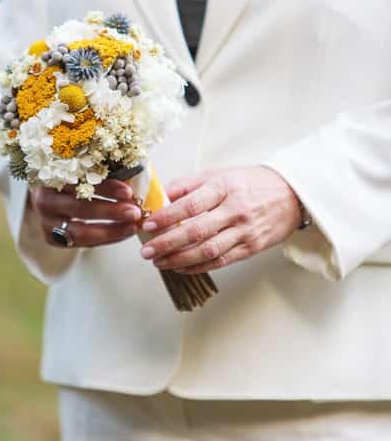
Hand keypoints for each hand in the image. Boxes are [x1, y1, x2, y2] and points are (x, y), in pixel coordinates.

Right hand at [30, 179, 142, 247]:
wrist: (48, 193)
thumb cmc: (71, 176)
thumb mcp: (82, 168)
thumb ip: (102, 171)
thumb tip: (136, 176)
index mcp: (50, 177)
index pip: (80, 183)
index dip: (105, 188)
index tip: (127, 191)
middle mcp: (44, 200)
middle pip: (79, 209)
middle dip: (110, 211)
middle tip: (134, 212)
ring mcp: (46, 222)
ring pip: (80, 232)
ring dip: (110, 230)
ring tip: (133, 226)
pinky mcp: (51, 238)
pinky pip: (82, 243)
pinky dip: (105, 239)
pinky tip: (123, 233)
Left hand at [139, 166, 301, 273]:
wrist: (293, 195)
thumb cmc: (250, 183)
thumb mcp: (219, 173)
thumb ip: (188, 184)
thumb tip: (160, 195)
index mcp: (224, 187)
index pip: (191, 205)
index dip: (167, 217)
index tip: (148, 225)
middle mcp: (235, 210)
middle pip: (196, 231)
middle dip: (167, 244)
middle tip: (147, 251)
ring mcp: (245, 231)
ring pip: (208, 250)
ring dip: (179, 259)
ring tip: (158, 262)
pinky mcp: (251, 247)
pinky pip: (221, 261)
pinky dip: (198, 266)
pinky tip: (180, 267)